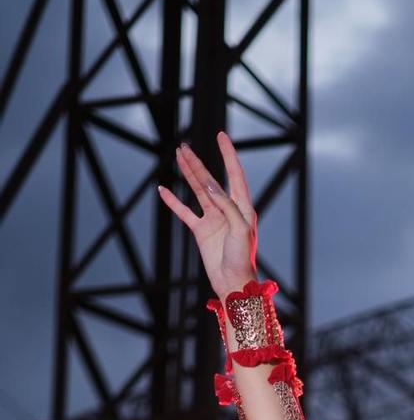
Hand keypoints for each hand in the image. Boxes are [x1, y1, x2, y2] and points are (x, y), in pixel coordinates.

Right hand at [157, 131, 256, 300]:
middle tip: (185, 146)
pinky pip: (185, 212)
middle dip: (198, 163)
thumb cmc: (243, 258)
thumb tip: (209, 184)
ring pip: (198, 191)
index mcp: (242, 207)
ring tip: (178, 156)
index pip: (234, 174)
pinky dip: (173, 202)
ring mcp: (213, 219)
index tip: (221, 136)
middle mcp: (228, 209)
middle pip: (210, 180)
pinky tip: (163, 190)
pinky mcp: (201, 231)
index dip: (228, 154)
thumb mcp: (239, 228)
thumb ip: (226, 204)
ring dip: (188, 174)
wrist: (233, 283)